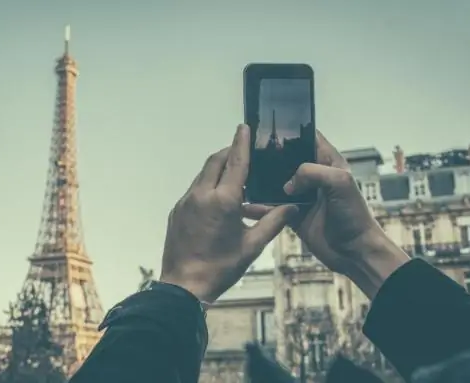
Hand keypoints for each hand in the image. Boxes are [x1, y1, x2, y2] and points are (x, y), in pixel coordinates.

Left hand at [160, 125, 293, 302]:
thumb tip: (292, 207)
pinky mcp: (177, 211)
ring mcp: (186, 202)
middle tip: (242, 151)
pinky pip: (194, 190)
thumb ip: (273, 222)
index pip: (235, 162)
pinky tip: (218, 199)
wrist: (185, 286)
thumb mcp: (252, 246)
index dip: (241, 143)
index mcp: (223, 201)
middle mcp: (201, 195)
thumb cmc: (221, 267)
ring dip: (218, 169)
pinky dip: (208, 185)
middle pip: (215, 161)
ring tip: (234, 176)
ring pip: (203, 175)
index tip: (244, 127)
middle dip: (229, 152)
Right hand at [243, 131, 408, 282]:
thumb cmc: (353, 215)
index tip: (269, 129)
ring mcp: (302, 196)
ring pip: (276, 183)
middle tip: (247, 154)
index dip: (291, 132)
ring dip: (262, 182)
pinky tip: (248, 205)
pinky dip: (261, 206)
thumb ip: (312, 172)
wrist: (353, 251)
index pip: (308, 139)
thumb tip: (287, 184)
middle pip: (287, 160)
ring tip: (243, 178)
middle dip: (270, 157)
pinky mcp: (293, 214)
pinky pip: (273, 207)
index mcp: (328, 162)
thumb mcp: (339, 182)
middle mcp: (314, 176)